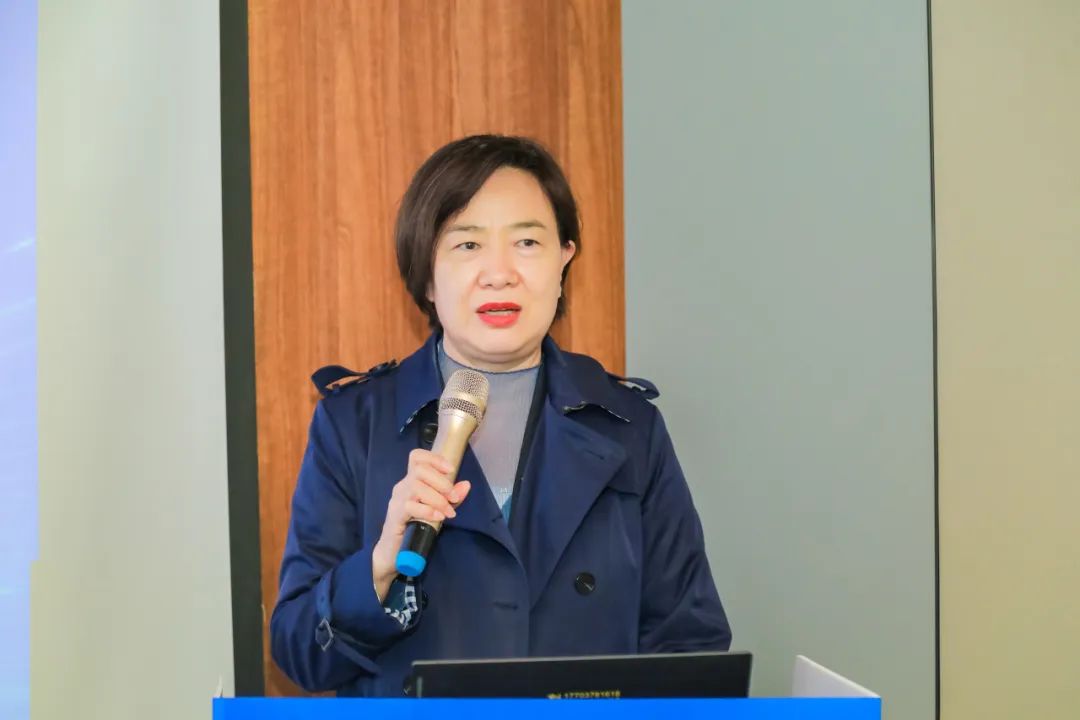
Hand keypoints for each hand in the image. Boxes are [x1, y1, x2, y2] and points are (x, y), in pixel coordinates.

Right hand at [371, 449, 470, 598]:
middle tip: (454, 499)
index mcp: (411, 482)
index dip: (434, 458)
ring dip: (437, 498)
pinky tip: (438, 518)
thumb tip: (466, 484)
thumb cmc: (416, 528)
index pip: (417, 457)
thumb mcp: (437, 510)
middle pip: (420, 470)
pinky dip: (428, 510)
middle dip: (442, 482)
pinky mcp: (394, 516)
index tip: (451, 470)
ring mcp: (396, 501)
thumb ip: (450, 498)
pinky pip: (410, 506)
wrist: (394, 554)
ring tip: (448, 512)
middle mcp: (402, 487)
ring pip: (416, 487)